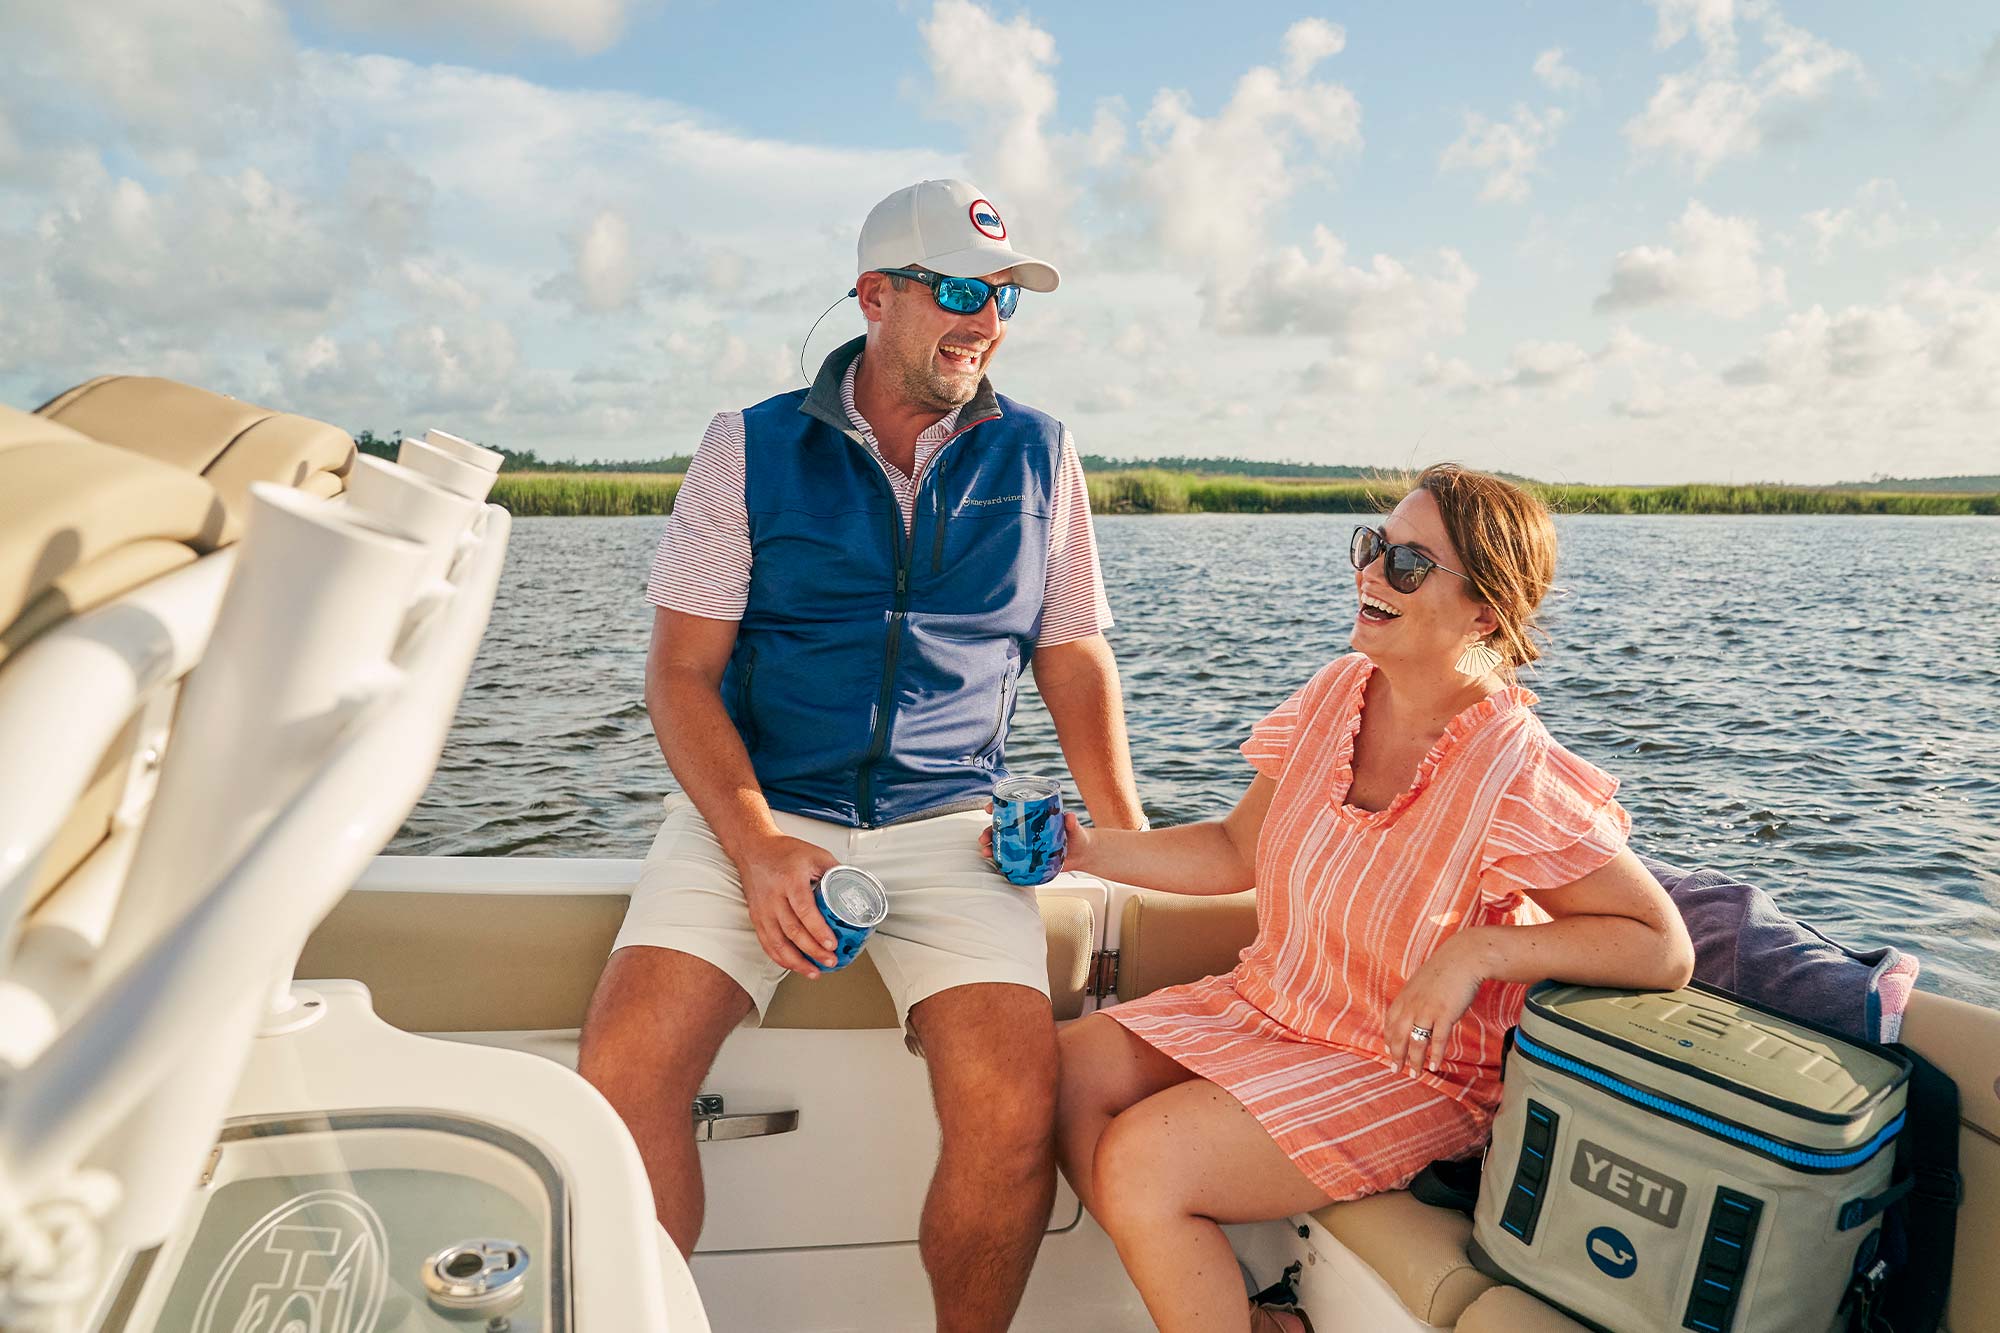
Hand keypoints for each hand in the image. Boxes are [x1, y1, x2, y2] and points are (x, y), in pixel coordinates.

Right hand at [736, 834, 842, 976]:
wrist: (754, 849)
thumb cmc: (784, 851)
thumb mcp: (815, 854)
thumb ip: (834, 871)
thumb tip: (854, 888)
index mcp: (791, 880)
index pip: (804, 910)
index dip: (818, 930)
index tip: (831, 944)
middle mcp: (774, 897)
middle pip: (793, 931)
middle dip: (813, 951)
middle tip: (830, 960)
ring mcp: (763, 910)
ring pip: (778, 943)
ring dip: (797, 961)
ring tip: (814, 971)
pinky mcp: (757, 918)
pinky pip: (767, 943)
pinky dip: (781, 958)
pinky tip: (795, 965)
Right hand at [977, 807, 1098, 876]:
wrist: (1082, 854)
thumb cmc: (1077, 836)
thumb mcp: (1074, 828)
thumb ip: (1071, 823)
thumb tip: (1069, 816)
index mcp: (1033, 817)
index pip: (1012, 808)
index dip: (998, 806)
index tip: (989, 808)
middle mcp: (1026, 829)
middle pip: (1002, 828)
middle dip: (989, 831)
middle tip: (984, 838)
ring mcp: (1026, 844)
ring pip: (1003, 844)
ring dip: (992, 847)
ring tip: (986, 853)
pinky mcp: (1028, 858)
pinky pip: (1011, 860)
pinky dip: (1002, 862)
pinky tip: (996, 866)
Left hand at [1382, 933, 1485, 1074]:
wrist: (1463, 958)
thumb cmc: (1446, 970)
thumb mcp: (1423, 982)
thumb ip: (1416, 997)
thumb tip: (1414, 1011)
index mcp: (1405, 996)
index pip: (1390, 1022)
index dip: (1388, 1038)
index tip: (1387, 1051)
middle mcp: (1412, 1005)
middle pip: (1398, 1036)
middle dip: (1396, 1055)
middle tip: (1395, 1069)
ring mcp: (1427, 1011)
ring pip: (1415, 1042)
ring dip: (1414, 1061)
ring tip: (1415, 1074)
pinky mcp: (1444, 1014)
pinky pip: (1437, 1041)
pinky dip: (1434, 1056)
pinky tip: (1433, 1066)